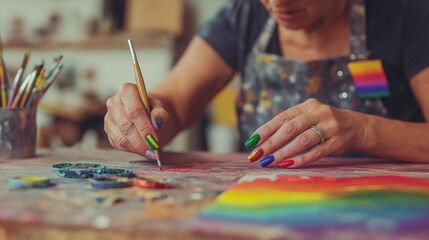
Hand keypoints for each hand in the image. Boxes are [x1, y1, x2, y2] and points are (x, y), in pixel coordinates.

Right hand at [104, 83, 168, 159]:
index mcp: (126, 91)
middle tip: (153, 149)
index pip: (134, 110)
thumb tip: (157, 122)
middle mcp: (113, 103)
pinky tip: (143, 151)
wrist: (144, 112)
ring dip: (137, 147)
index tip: (154, 139)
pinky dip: (132, 150)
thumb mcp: (159, 106)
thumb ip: (160, 113)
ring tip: (151, 152)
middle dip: (141, 140)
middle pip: (127, 125)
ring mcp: (109, 118)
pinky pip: (119, 144)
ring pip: (122, 137)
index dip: (144, 127)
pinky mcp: (108, 131)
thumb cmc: (151, 108)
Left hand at [245, 98, 371, 167]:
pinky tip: (286, 164)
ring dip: (282, 152)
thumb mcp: (309, 116)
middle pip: (290, 128)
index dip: (265, 130)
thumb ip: (290, 123)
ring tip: (268, 162)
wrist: (357, 127)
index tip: (251, 141)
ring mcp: (329, 127)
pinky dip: (300, 159)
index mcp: (307, 106)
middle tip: (257, 154)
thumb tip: (261, 139)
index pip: (281, 117)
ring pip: (302, 140)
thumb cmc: (324, 123)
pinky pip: (316, 152)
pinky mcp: (337, 142)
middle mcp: (319, 113)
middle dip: (270, 142)